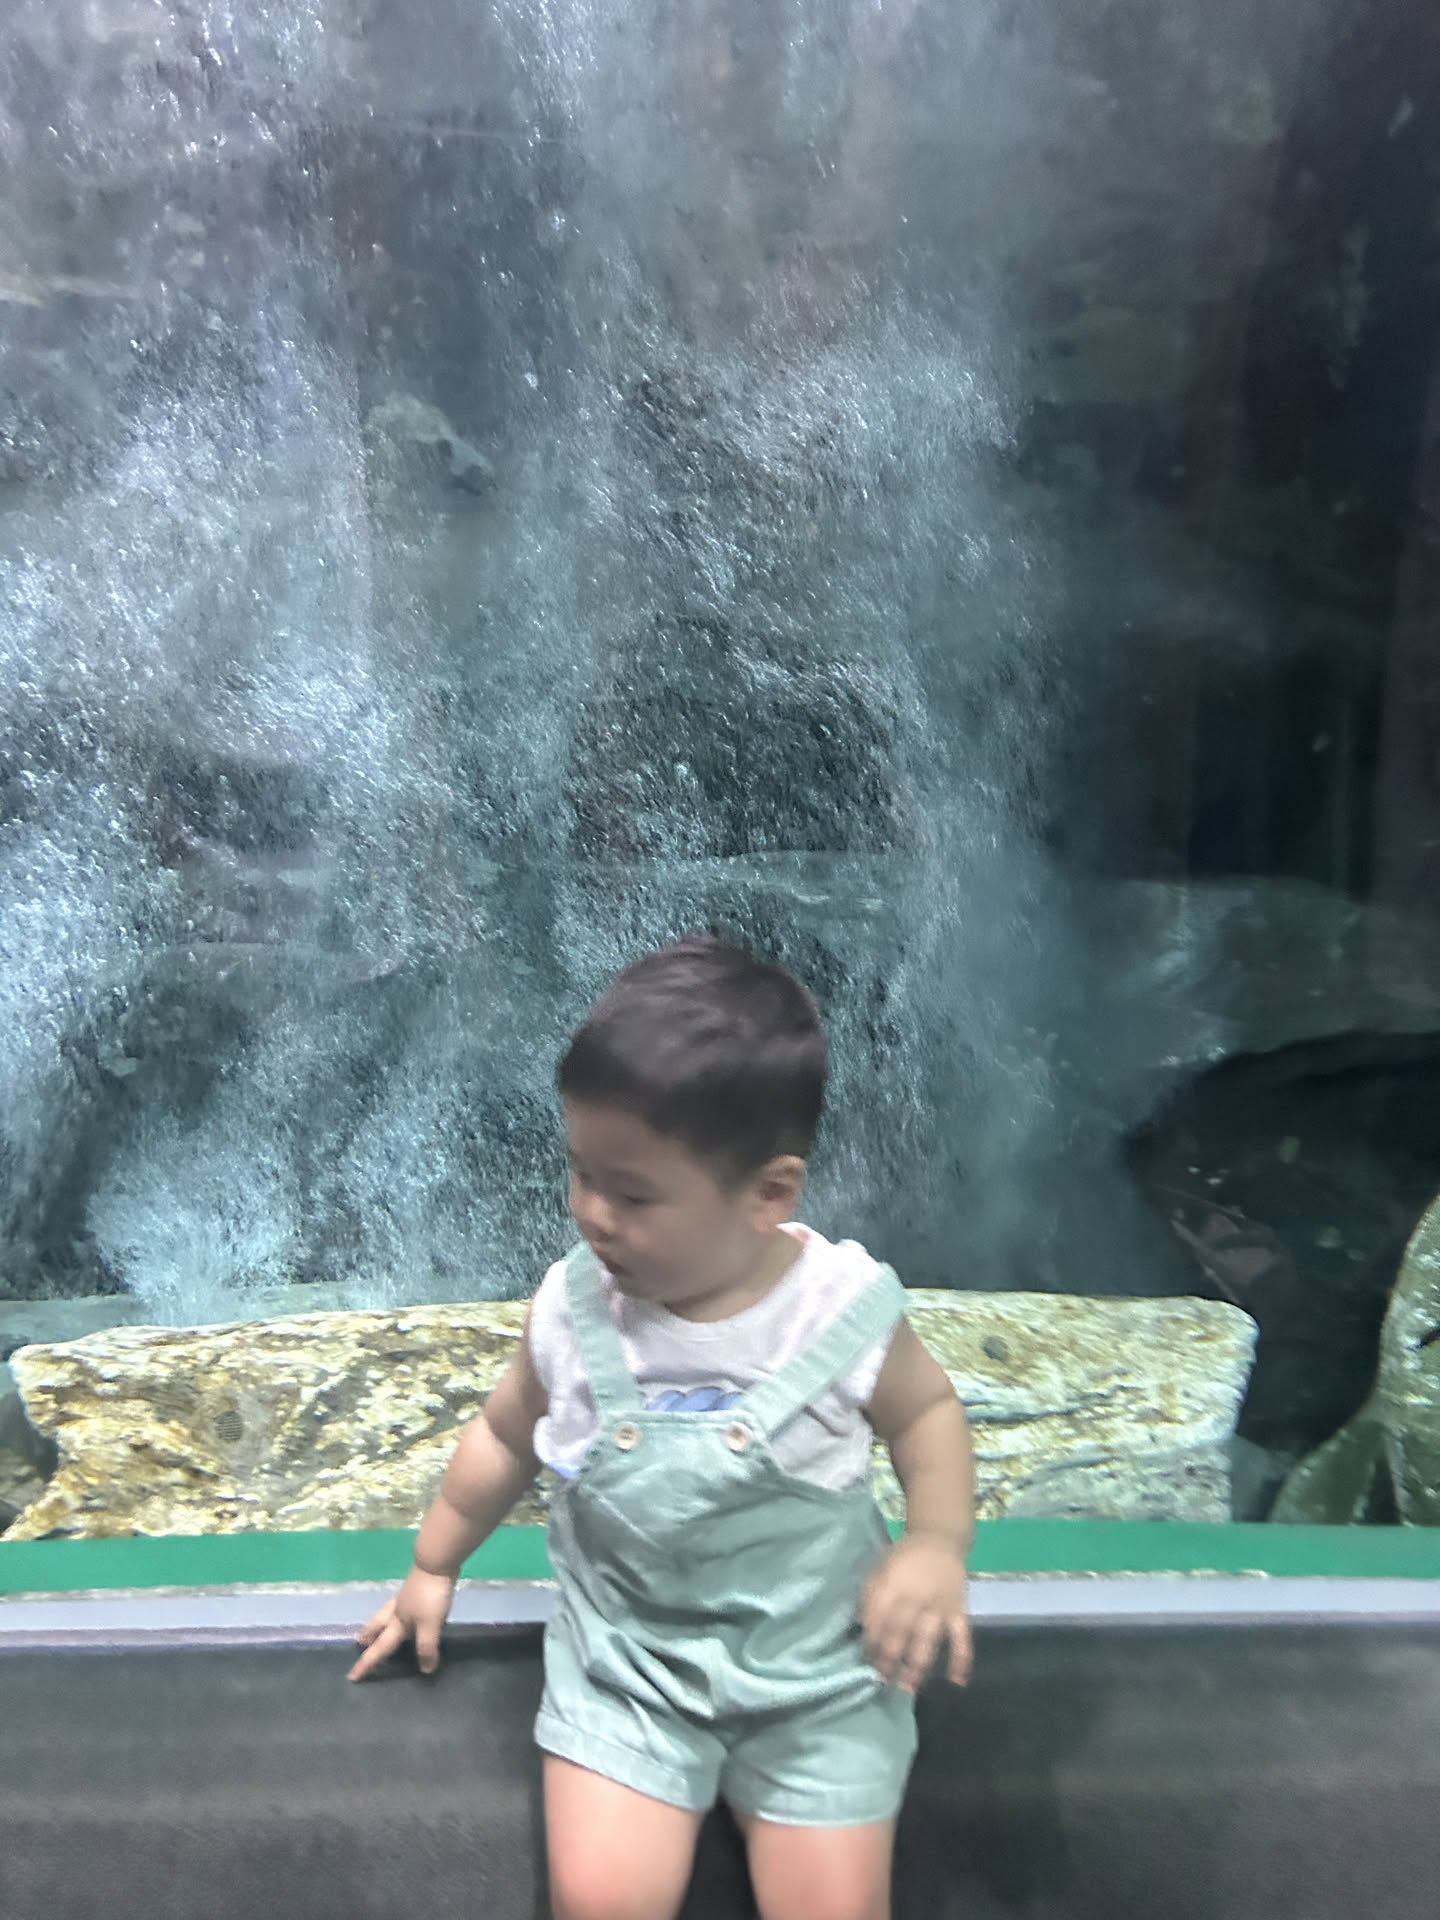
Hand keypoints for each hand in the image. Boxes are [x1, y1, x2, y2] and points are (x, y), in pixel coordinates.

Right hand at [348, 1566, 456, 1681]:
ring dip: (379, 1623)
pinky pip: (401, 1605)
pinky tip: (406, 1610)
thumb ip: (426, 1647)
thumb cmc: (430, 1596)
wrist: (436, 1562)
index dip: (367, 1663)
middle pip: (377, 1625)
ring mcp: (406, 1597)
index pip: (380, 1648)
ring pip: (386, 1613)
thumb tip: (424, 1670)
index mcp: (397, 1623)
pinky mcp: (416, 1587)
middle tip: (360, 1642)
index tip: (352, 1676)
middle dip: (368, 1635)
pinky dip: (397, 1612)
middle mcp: (397, 1610)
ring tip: (376, 1628)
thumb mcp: (430, 1625)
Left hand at [860, 1533, 971, 1693]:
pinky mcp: (959, 1611)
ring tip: (908, 1689)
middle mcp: (916, 1597)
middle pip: (900, 1634)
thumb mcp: (880, 1567)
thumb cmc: (904, 1556)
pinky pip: (962, 1637)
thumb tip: (860, 1626)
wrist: (940, 1539)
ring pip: (927, 1641)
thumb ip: (870, 1595)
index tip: (866, 1661)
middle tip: (883, 1680)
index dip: (871, 1642)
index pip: (878, 1619)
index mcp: (893, 1584)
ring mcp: (940, 1606)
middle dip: (889, 1659)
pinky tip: (957, 1681)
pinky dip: (962, 1659)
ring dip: (917, 1667)